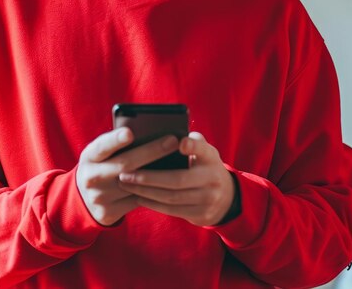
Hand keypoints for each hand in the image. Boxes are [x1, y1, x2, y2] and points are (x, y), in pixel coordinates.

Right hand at [76, 127, 180, 226]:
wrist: (83, 199)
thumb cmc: (102, 165)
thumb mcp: (101, 154)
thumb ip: (117, 145)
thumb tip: (150, 133)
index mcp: (89, 156)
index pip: (102, 146)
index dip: (115, 140)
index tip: (130, 132)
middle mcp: (91, 177)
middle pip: (125, 164)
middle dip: (151, 151)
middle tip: (172, 140)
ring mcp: (99, 197)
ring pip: (134, 185)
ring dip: (158, 173)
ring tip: (179, 160)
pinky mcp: (108, 213)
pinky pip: (137, 200)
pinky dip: (154, 190)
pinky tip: (169, 181)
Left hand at [116, 131, 236, 226]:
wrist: (226, 198)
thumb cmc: (204, 166)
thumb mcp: (204, 151)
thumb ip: (191, 141)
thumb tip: (166, 135)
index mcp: (211, 157)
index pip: (202, 149)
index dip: (192, 146)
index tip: (180, 143)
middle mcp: (212, 178)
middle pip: (177, 179)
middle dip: (148, 177)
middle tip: (126, 173)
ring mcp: (208, 199)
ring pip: (171, 197)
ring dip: (146, 192)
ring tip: (127, 184)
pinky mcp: (201, 215)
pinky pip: (172, 210)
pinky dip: (153, 204)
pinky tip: (138, 197)